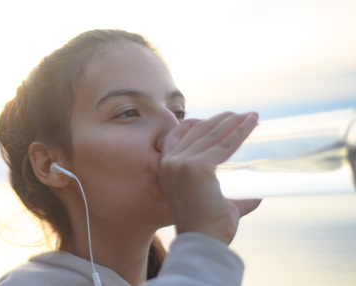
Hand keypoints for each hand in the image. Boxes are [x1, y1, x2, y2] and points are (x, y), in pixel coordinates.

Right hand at [158, 112, 260, 243]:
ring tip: (250, 116)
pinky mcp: (198, 166)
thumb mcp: (213, 202)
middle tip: (239, 115)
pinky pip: (225, 144)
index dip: (197, 124)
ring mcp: (182, 163)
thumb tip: (256, 196)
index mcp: (165, 169)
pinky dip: (240, 131)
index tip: (217, 119)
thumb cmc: (207, 228)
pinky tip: (252, 123)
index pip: (178, 136)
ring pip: (212, 135)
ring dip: (233, 122)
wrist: (203, 241)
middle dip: (220, 121)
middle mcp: (169, 163)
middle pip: (197, 132)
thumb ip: (232, 196)